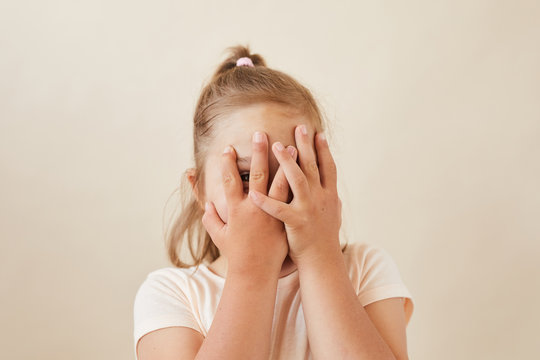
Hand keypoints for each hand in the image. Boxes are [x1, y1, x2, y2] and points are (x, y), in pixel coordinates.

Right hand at [201, 131, 297, 274]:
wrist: (255, 273)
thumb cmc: (236, 254)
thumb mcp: (218, 235)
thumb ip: (209, 217)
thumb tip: (203, 203)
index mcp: (236, 210)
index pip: (229, 181)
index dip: (227, 165)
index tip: (228, 149)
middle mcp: (254, 209)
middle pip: (257, 175)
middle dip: (258, 153)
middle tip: (260, 133)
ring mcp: (272, 214)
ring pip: (280, 183)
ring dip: (285, 163)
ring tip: (291, 144)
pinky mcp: (286, 220)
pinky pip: (294, 198)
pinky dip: (298, 183)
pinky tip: (305, 171)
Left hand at [248, 125, 341, 265]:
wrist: (323, 262)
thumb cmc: (325, 239)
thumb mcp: (334, 216)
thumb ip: (331, 200)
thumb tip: (333, 189)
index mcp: (328, 195)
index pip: (328, 167)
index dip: (323, 150)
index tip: (317, 133)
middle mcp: (321, 198)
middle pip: (312, 167)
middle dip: (305, 146)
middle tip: (299, 127)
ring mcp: (309, 209)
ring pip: (297, 180)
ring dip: (286, 162)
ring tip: (275, 145)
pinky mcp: (296, 222)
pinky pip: (278, 209)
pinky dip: (266, 202)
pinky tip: (254, 194)